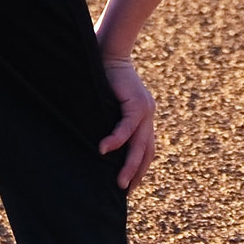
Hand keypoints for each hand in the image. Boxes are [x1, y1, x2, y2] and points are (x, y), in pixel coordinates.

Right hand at [99, 58, 156, 189]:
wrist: (109, 50)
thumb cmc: (103, 77)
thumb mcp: (109, 105)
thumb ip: (110, 122)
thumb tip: (96, 145)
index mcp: (144, 118)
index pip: (146, 149)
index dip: (139, 169)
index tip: (130, 186)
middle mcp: (148, 116)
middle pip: (146, 152)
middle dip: (136, 174)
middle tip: (125, 193)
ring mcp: (145, 110)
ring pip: (139, 145)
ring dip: (129, 166)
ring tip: (120, 184)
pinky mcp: (136, 102)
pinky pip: (126, 127)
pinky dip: (115, 141)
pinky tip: (103, 151)